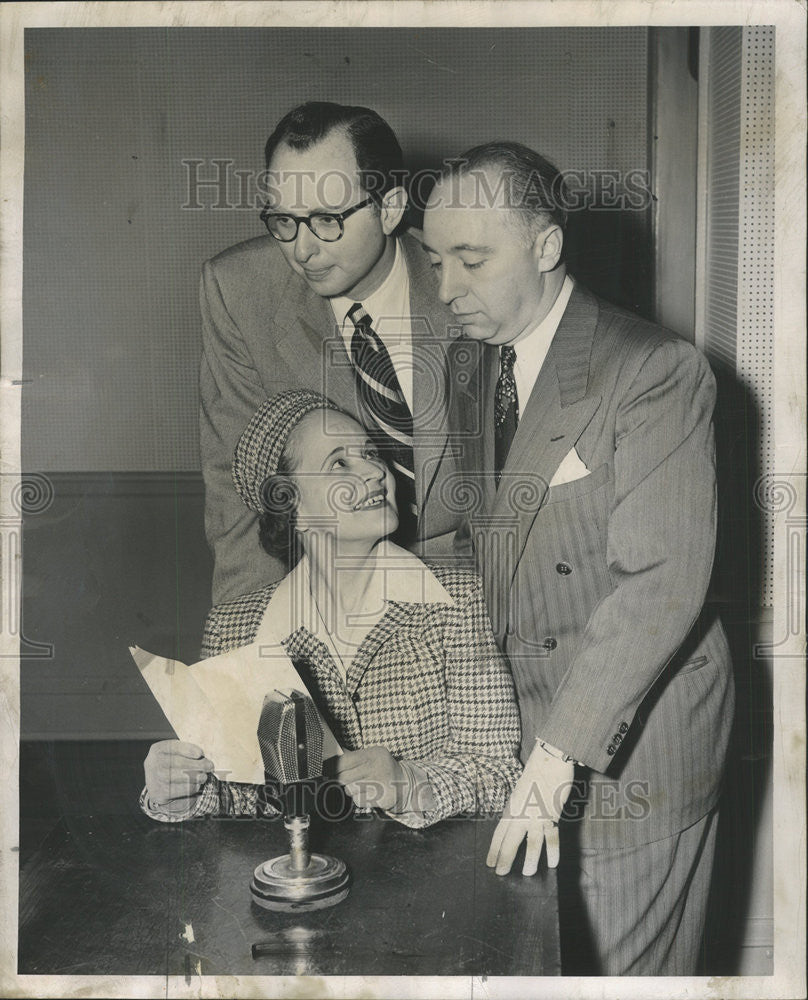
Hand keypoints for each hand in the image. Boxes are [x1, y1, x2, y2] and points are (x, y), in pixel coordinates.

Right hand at [143, 740, 213, 814]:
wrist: (155, 785)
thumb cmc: (171, 766)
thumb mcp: (174, 754)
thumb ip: (187, 753)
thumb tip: (205, 758)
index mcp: (158, 750)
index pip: (173, 747)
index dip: (188, 750)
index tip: (200, 753)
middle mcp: (153, 764)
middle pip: (177, 763)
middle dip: (197, 765)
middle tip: (209, 766)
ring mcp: (154, 780)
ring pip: (178, 778)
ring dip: (195, 778)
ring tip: (204, 777)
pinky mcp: (158, 794)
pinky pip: (178, 791)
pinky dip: (190, 789)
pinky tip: (196, 786)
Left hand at [333, 745, 407, 810]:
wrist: (406, 784)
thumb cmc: (383, 769)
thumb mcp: (372, 757)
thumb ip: (354, 757)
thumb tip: (331, 758)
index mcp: (373, 754)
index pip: (344, 761)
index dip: (333, 767)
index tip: (329, 771)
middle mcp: (377, 767)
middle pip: (343, 777)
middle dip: (341, 780)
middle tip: (347, 780)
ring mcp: (380, 783)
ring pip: (350, 790)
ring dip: (351, 790)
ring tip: (362, 786)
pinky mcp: (382, 798)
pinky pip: (358, 801)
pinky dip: (360, 799)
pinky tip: (368, 794)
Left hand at [486, 743, 573, 875]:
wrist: (550, 760)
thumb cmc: (537, 773)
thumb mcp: (521, 791)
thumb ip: (519, 808)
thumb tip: (518, 824)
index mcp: (511, 806)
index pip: (499, 832)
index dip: (494, 848)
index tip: (489, 862)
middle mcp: (521, 812)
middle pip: (510, 840)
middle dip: (504, 858)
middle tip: (500, 873)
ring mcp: (537, 815)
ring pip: (531, 843)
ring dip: (529, 860)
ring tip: (527, 874)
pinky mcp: (552, 815)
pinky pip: (552, 837)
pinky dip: (553, 852)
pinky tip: (552, 863)